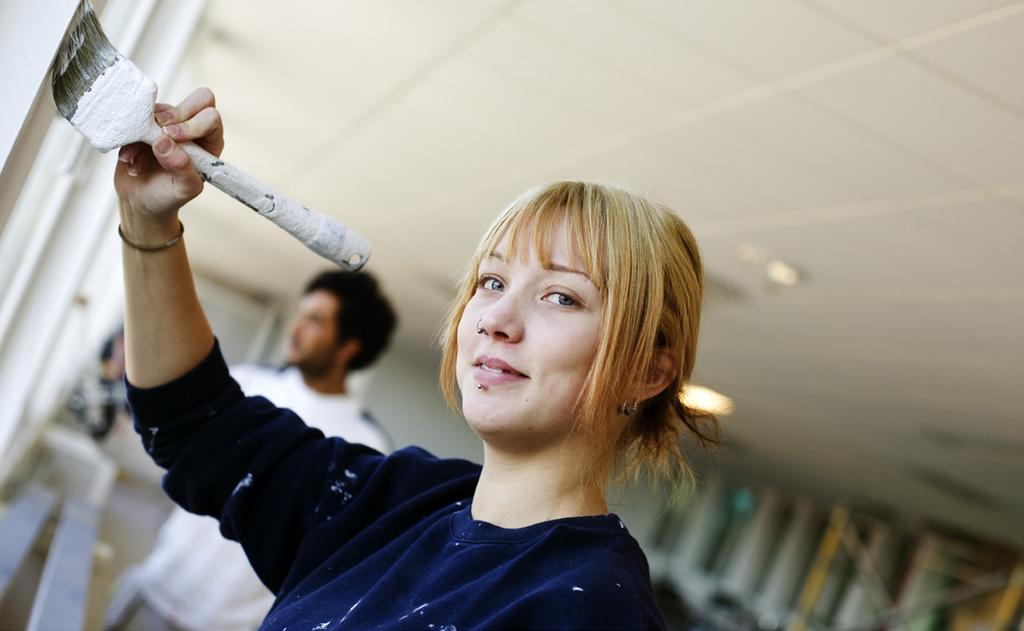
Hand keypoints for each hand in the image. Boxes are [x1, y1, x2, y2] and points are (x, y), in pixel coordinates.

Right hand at [115, 87, 224, 229]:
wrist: (141, 201)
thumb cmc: (168, 196)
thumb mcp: (183, 190)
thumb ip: (182, 168)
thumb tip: (165, 141)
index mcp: (210, 143)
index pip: (211, 117)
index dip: (193, 123)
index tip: (173, 137)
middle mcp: (192, 128)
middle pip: (199, 98)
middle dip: (175, 114)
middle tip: (158, 136)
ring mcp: (167, 123)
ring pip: (161, 107)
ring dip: (145, 132)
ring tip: (138, 160)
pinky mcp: (144, 124)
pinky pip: (136, 116)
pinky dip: (129, 137)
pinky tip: (129, 159)